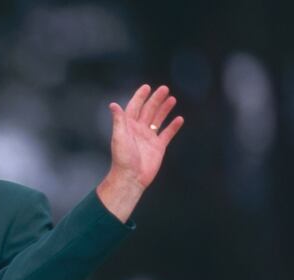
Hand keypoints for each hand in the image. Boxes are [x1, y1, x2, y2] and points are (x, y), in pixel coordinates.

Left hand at [97, 84, 183, 222]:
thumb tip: (113, 104)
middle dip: (156, 100)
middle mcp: (138, 130)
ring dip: (164, 109)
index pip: (134, 107)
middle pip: (148, 111)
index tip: (147, 87)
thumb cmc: (122, 159)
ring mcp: (149, 138)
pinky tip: (179, 118)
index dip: (140, 97)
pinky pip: (167, 134)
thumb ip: (119, 120)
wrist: (131, 177)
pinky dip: (173, 126)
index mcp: (128, 126)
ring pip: (158, 120)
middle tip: (164, 89)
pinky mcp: (158, 147)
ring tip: (172, 99)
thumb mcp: (119, 137)